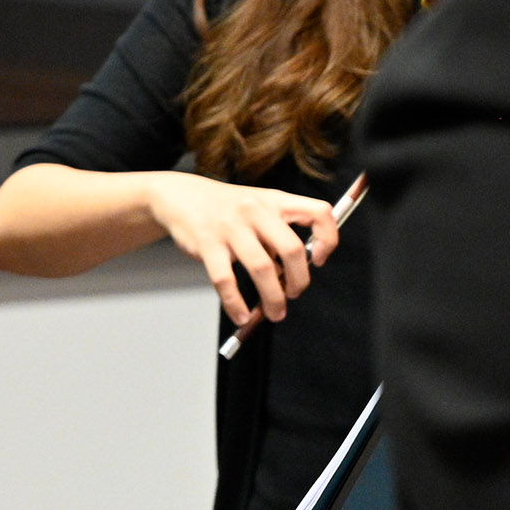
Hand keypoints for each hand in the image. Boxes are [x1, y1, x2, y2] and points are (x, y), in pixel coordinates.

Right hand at [142, 172, 338, 330]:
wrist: (181, 195)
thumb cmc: (225, 207)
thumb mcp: (257, 207)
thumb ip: (277, 234)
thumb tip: (292, 275)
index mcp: (274, 200)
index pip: (318, 212)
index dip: (328, 239)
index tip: (318, 259)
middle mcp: (255, 210)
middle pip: (291, 249)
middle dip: (299, 281)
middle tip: (294, 294)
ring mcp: (230, 226)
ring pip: (262, 269)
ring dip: (273, 298)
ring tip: (274, 312)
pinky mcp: (207, 243)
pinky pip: (226, 280)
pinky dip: (236, 304)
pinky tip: (241, 313)